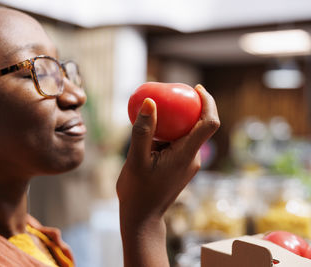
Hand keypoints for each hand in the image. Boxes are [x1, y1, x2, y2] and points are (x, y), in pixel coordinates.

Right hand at [117, 84, 218, 265]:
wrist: (142, 217)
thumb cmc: (138, 191)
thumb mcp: (136, 159)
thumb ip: (143, 130)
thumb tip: (149, 101)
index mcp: (186, 155)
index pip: (209, 123)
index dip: (208, 102)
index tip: (196, 89)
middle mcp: (192, 158)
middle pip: (200, 125)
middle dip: (190, 106)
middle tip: (171, 92)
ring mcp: (188, 163)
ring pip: (188, 134)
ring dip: (178, 120)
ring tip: (158, 109)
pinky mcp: (180, 166)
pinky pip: (179, 142)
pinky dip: (170, 132)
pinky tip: (154, 129)